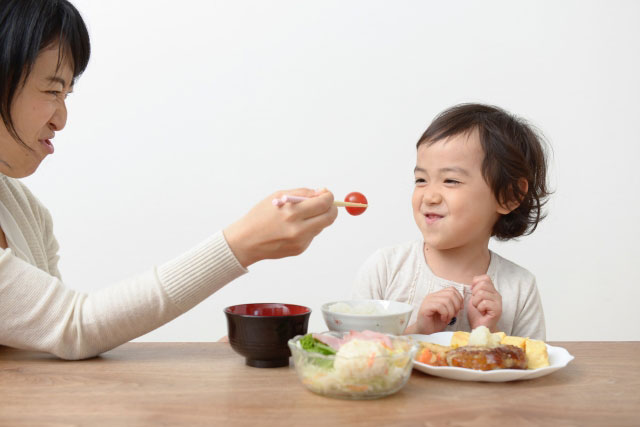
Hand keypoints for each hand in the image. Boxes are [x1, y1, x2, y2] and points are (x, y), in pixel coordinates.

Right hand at [223, 188, 337, 266]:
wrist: (246, 241)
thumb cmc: (260, 215)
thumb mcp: (278, 196)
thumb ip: (302, 193)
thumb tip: (321, 193)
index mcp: (292, 213)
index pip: (323, 204)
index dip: (328, 196)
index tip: (326, 194)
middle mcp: (298, 229)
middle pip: (329, 217)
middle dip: (331, 208)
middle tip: (326, 203)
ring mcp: (300, 241)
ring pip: (321, 226)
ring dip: (318, 217)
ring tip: (301, 215)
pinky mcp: (300, 249)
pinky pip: (312, 235)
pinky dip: (308, 228)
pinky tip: (292, 228)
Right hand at [407, 287, 463, 334]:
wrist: (425, 332)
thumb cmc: (436, 323)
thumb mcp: (448, 313)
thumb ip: (453, 305)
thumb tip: (462, 303)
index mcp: (437, 295)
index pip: (451, 289)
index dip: (459, 298)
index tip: (459, 309)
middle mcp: (432, 296)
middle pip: (450, 293)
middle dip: (456, 305)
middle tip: (454, 315)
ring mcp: (428, 300)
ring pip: (446, 300)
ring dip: (450, 312)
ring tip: (447, 319)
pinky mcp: (425, 307)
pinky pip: (440, 306)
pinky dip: (445, 314)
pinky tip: (443, 319)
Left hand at [466, 275, 501, 331]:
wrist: (479, 327)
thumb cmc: (477, 314)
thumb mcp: (474, 298)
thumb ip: (476, 289)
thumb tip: (474, 282)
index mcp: (492, 290)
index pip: (485, 278)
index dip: (476, 282)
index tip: (473, 292)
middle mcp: (497, 294)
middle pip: (483, 284)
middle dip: (474, 294)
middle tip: (476, 303)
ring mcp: (498, 302)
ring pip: (482, 293)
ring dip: (475, 302)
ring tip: (479, 308)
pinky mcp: (498, 309)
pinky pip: (484, 303)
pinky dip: (479, 308)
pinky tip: (482, 312)